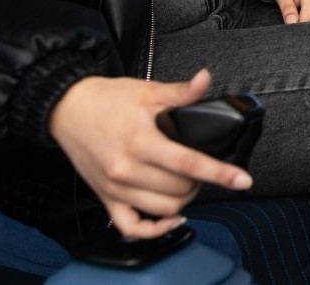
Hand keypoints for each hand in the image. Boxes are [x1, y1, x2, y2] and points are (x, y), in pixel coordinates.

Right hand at [48, 69, 252, 239]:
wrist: (67, 109)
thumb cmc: (107, 100)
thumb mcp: (148, 91)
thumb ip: (181, 92)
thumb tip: (205, 80)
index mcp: (140, 141)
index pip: (188, 163)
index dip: (220, 173)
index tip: (242, 180)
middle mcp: (126, 169)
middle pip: (179, 189)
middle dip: (201, 181)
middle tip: (205, 167)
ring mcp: (115, 188)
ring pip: (163, 209)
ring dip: (184, 199)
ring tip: (189, 183)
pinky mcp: (106, 198)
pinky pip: (133, 228)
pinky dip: (155, 229)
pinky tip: (171, 218)